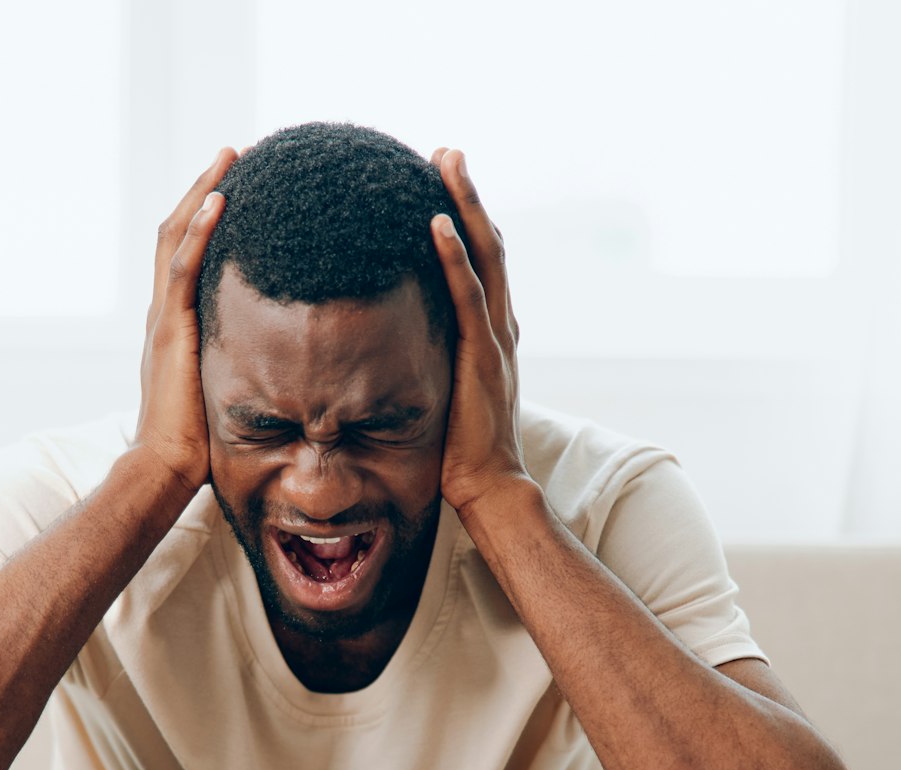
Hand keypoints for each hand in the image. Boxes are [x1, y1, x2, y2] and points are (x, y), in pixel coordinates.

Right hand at [133, 149, 234, 491]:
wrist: (163, 470)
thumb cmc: (196, 448)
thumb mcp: (227, 395)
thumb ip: (245, 373)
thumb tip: (288, 370)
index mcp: (174, 327)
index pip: (186, 257)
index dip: (206, 219)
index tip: (235, 189)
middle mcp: (164, 315)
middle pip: (177, 234)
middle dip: (204, 191)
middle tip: (233, 155)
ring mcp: (164, 319)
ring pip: (177, 238)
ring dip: (203, 194)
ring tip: (228, 158)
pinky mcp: (171, 330)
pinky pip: (183, 267)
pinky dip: (200, 230)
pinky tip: (221, 201)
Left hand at [429, 147, 529, 518]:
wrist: (489, 486)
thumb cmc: (463, 450)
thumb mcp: (447, 395)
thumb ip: (436, 367)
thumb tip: (400, 354)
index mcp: (493, 334)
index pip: (484, 265)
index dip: (469, 221)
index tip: (446, 185)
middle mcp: (500, 326)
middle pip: (490, 245)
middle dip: (469, 196)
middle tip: (449, 153)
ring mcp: (494, 337)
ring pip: (485, 256)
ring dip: (465, 206)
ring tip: (447, 163)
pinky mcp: (481, 353)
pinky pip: (466, 293)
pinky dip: (454, 254)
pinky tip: (436, 221)